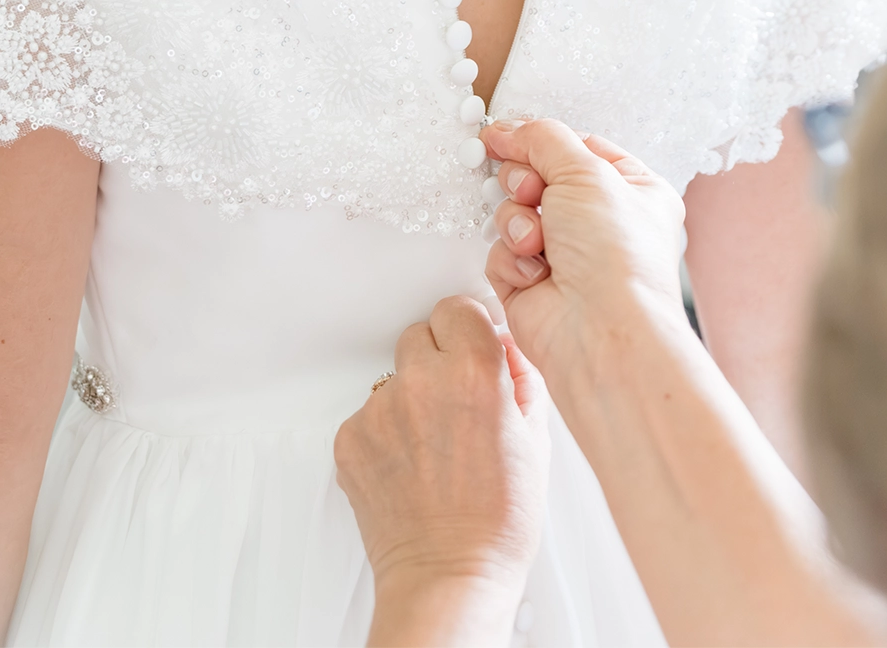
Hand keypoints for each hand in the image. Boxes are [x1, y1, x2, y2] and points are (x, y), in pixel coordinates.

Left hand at [334, 296, 548, 639]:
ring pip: (393, 377)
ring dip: (411, 397)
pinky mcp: (350, 440)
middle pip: (421, 334)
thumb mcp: (536, 439)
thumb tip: (505, 351)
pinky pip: (368, 415)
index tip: (471, 348)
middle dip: (439, 359)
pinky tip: (410, 465)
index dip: (468, 330)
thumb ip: (521, 378)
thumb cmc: (500, 522)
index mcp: (474, 373)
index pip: (457, 308)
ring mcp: (380, 411)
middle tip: (455, 401)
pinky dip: (386, 433)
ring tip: (434, 446)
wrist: (451, 580)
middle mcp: (422, 383)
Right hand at [481, 120, 687, 381]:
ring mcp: (565, 255)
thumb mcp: (586, 170)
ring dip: (519, 222)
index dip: (540, 142)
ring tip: (537, 242)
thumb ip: (543, 138)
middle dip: (526, 183)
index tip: (505, 136)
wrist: (599, 333)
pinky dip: (511, 259)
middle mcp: (599, 223)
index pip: (576, 148)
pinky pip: (501, 252)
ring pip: (514, 213)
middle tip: (533, 192)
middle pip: (538, 177)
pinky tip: (534, 274)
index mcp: (631, 191)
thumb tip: (508, 129)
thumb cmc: (617, 258)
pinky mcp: (532, 283)